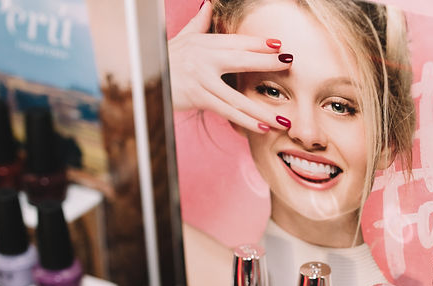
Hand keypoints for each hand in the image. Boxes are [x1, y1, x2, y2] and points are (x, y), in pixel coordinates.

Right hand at [169, 0, 290, 131]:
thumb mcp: (182, 38)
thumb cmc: (165, 59)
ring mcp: (201, 79)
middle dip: (267, 63)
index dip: (259, 44)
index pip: (237, 42)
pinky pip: (227, 111)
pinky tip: (263, 127)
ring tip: (283, 117)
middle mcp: (204, 58)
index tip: (280, 46)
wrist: (142, 76)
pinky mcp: (197, 97)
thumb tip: (208, 4)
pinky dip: (246, 120)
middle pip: (242, 60)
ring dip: (262, 108)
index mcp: (204, 43)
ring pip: (237, 95)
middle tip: (290, 65)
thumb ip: (199, 24)